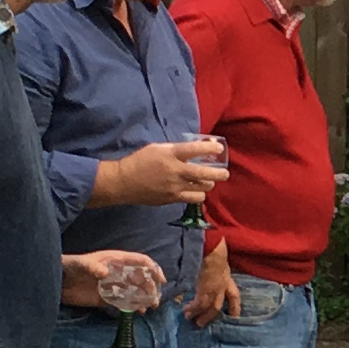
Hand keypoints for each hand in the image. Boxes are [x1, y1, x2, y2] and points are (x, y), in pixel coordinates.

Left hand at [62, 251, 161, 313]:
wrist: (56, 282)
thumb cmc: (68, 267)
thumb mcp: (79, 265)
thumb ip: (91, 267)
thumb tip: (104, 273)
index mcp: (115, 260)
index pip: (140, 262)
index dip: (153, 269)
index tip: (160, 280)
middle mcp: (117, 272)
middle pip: (140, 278)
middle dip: (150, 288)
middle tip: (155, 300)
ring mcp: (112, 286)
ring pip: (134, 291)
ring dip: (144, 298)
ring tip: (150, 307)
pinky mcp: (105, 298)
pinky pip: (123, 302)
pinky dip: (132, 306)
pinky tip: (138, 312)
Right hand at [95, 138, 227, 206]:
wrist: (124, 182)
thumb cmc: (140, 161)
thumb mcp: (158, 148)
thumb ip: (177, 149)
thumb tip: (198, 149)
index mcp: (171, 155)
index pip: (196, 150)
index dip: (211, 148)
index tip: (219, 148)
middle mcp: (175, 171)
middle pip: (205, 174)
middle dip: (220, 174)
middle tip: (224, 173)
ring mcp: (175, 187)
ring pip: (202, 188)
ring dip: (207, 184)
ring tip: (206, 181)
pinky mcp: (172, 199)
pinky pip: (193, 199)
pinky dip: (197, 194)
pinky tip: (194, 191)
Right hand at [184, 241, 235, 327]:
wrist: (211, 251)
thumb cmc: (214, 253)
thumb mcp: (220, 264)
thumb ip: (217, 272)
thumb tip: (208, 275)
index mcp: (227, 281)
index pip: (234, 297)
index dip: (235, 308)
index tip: (234, 317)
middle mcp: (222, 287)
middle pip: (218, 306)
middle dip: (210, 316)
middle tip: (201, 324)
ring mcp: (213, 290)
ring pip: (208, 307)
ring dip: (199, 314)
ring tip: (190, 319)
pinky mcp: (204, 290)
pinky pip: (198, 304)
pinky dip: (192, 308)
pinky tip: (186, 310)